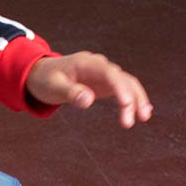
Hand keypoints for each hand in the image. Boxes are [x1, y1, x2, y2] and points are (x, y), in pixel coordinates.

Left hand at [27, 52, 153, 127]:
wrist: (41, 73)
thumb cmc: (45, 79)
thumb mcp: (53, 86)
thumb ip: (70, 92)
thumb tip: (88, 100)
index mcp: (87, 63)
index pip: (110, 74)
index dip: (120, 88)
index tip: (126, 103)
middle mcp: (100, 66)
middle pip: (122, 80)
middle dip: (131, 99)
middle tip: (130, 121)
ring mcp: (105, 74)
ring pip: (128, 84)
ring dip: (137, 100)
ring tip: (144, 117)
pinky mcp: (106, 83)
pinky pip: (125, 89)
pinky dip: (134, 99)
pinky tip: (143, 112)